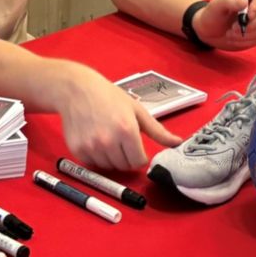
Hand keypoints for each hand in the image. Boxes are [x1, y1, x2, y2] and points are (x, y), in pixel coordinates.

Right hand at [55, 66, 181, 171]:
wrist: (77, 89)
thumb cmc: (110, 97)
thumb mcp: (137, 110)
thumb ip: (158, 131)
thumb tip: (177, 143)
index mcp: (127, 131)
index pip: (139, 162)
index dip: (140, 155)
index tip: (135, 146)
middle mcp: (108, 141)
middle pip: (124, 166)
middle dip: (126, 156)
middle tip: (120, 139)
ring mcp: (91, 147)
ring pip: (109, 167)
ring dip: (111, 158)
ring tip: (107, 138)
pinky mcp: (77, 150)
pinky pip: (92, 164)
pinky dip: (96, 157)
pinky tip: (95, 140)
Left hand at [191, 0, 255, 49]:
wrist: (210, 31)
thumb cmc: (213, 14)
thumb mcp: (216, 5)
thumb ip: (229, 0)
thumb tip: (244, 3)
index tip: (248, 15)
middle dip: (248, 25)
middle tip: (232, 28)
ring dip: (244, 35)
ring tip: (229, 33)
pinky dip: (245, 41)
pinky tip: (234, 39)